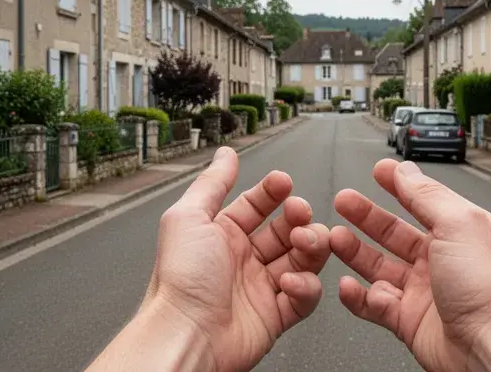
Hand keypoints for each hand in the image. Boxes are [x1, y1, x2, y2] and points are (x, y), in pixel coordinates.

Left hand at [87, 147, 331, 371]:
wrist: (186, 335)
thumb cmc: (180, 282)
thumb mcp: (188, 217)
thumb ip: (212, 183)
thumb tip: (225, 154)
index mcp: (221, 235)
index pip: (258, 205)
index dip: (274, 192)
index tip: (284, 183)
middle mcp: (242, 259)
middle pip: (286, 229)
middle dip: (298, 218)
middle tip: (299, 216)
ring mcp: (260, 287)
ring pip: (303, 259)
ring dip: (310, 247)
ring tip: (302, 244)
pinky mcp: (276, 316)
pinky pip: (305, 296)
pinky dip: (305, 287)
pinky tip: (289, 282)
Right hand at [331, 159, 490, 371]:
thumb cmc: (488, 288)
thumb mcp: (457, 223)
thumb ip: (426, 195)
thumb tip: (405, 170)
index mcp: (459, 232)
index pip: (422, 201)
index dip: (399, 185)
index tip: (378, 171)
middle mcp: (442, 261)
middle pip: (394, 233)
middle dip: (367, 216)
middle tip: (343, 203)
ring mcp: (424, 292)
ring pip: (380, 268)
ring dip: (355, 253)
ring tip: (335, 239)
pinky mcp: (411, 322)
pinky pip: (375, 306)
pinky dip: (357, 297)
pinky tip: (345, 285)